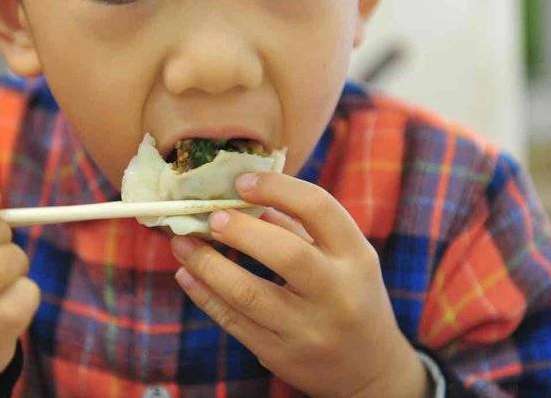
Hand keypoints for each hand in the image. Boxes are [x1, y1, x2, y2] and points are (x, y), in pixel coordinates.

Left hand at [171, 172, 427, 397]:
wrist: (370, 369)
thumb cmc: (349, 295)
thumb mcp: (343, 256)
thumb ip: (299, 226)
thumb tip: (244, 198)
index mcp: (356, 256)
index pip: (318, 208)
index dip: (277, 188)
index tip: (241, 181)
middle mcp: (337, 293)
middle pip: (285, 254)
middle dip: (239, 231)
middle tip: (209, 217)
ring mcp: (309, 329)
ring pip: (248, 295)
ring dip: (206, 265)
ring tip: (180, 243)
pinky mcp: (281, 356)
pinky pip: (234, 323)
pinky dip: (204, 296)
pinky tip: (186, 274)